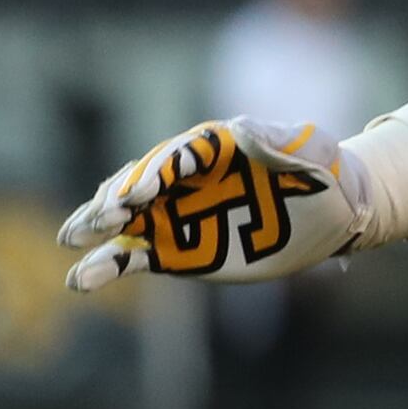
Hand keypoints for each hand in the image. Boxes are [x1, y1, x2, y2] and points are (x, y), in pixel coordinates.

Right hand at [60, 119, 365, 292]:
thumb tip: (240, 128)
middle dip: (115, 201)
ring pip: (124, 224)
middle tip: (102, 218)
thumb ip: (277, 138)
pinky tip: (81, 280)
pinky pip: (134, 258)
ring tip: (73, 241)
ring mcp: (173, 215)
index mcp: (207, 148)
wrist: (334, 208)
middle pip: (135, 187)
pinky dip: (108, 268)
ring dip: (96, 232)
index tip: (140, 194)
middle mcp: (179, 180)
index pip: (172, 158)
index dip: (154, 173)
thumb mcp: (309, 146)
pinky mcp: (176, 251)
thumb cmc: (321, 167)